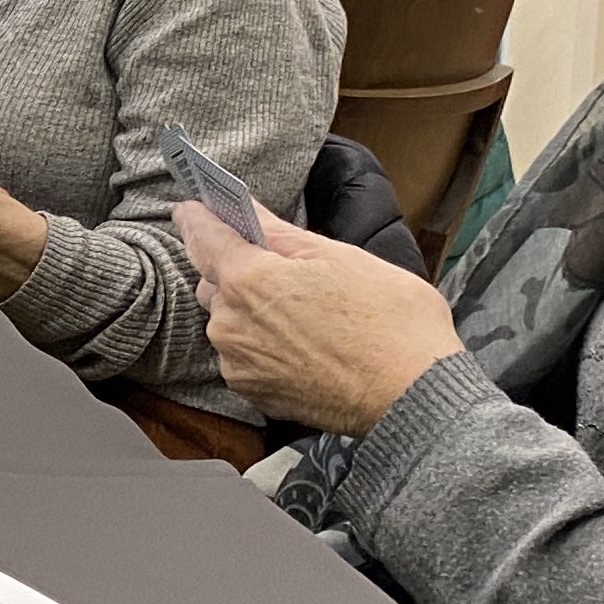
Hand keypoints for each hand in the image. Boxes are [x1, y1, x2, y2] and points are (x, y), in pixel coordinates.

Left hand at [180, 205, 466, 434]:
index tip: (190, 207)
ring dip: (250, 312)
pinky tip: (303, 345)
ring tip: (304, 314)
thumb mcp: (337, 257)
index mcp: (247, 280)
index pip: (202, 236)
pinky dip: (263, 346)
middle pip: (214, 283)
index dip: (196, 217)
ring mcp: (239, 364)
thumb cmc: (388, 320)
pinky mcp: (255, 394)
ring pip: (229, 323)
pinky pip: (244, 357)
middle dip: (236, 270)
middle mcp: (230, 324)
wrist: (413, 396)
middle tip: (280, 269)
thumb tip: (245, 209)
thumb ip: (279, 233)